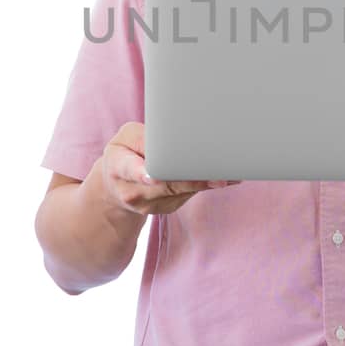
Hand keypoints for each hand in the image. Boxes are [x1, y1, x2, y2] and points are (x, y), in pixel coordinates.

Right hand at [96, 122, 241, 217]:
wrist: (115, 186)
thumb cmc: (125, 153)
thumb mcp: (126, 138)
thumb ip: (148, 138)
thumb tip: (176, 137)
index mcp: (118, 167)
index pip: (129, 169)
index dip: (141, 173)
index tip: (153, 177)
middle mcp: (133, 191)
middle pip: (165, 184)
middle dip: (190, 179)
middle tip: (215, 176)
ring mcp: (150, 204)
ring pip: (181, 192)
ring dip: (206, 183)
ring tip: (229, 175)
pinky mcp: (166, 208)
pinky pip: (189, 195)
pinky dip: (206, 185)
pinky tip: (225, 178)